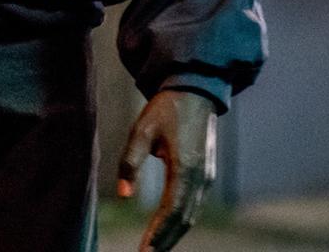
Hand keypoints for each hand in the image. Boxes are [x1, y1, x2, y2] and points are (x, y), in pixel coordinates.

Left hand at [118, 88, 217, 251]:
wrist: (194, 92)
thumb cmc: (165, 111)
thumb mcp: (141, 131)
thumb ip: (130, 162)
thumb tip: (123, 195)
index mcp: (186, 168)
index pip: (171, 211)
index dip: (158, 233)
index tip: (144, 251)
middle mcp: (200, 178)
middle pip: (183, 219)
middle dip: (165, 241)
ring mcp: (205, 178)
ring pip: (190, 215)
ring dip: (173, 234)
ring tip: (153, 249)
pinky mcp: (204, 176)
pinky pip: (192, 205)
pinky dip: (179, 222)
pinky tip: (165, 230)